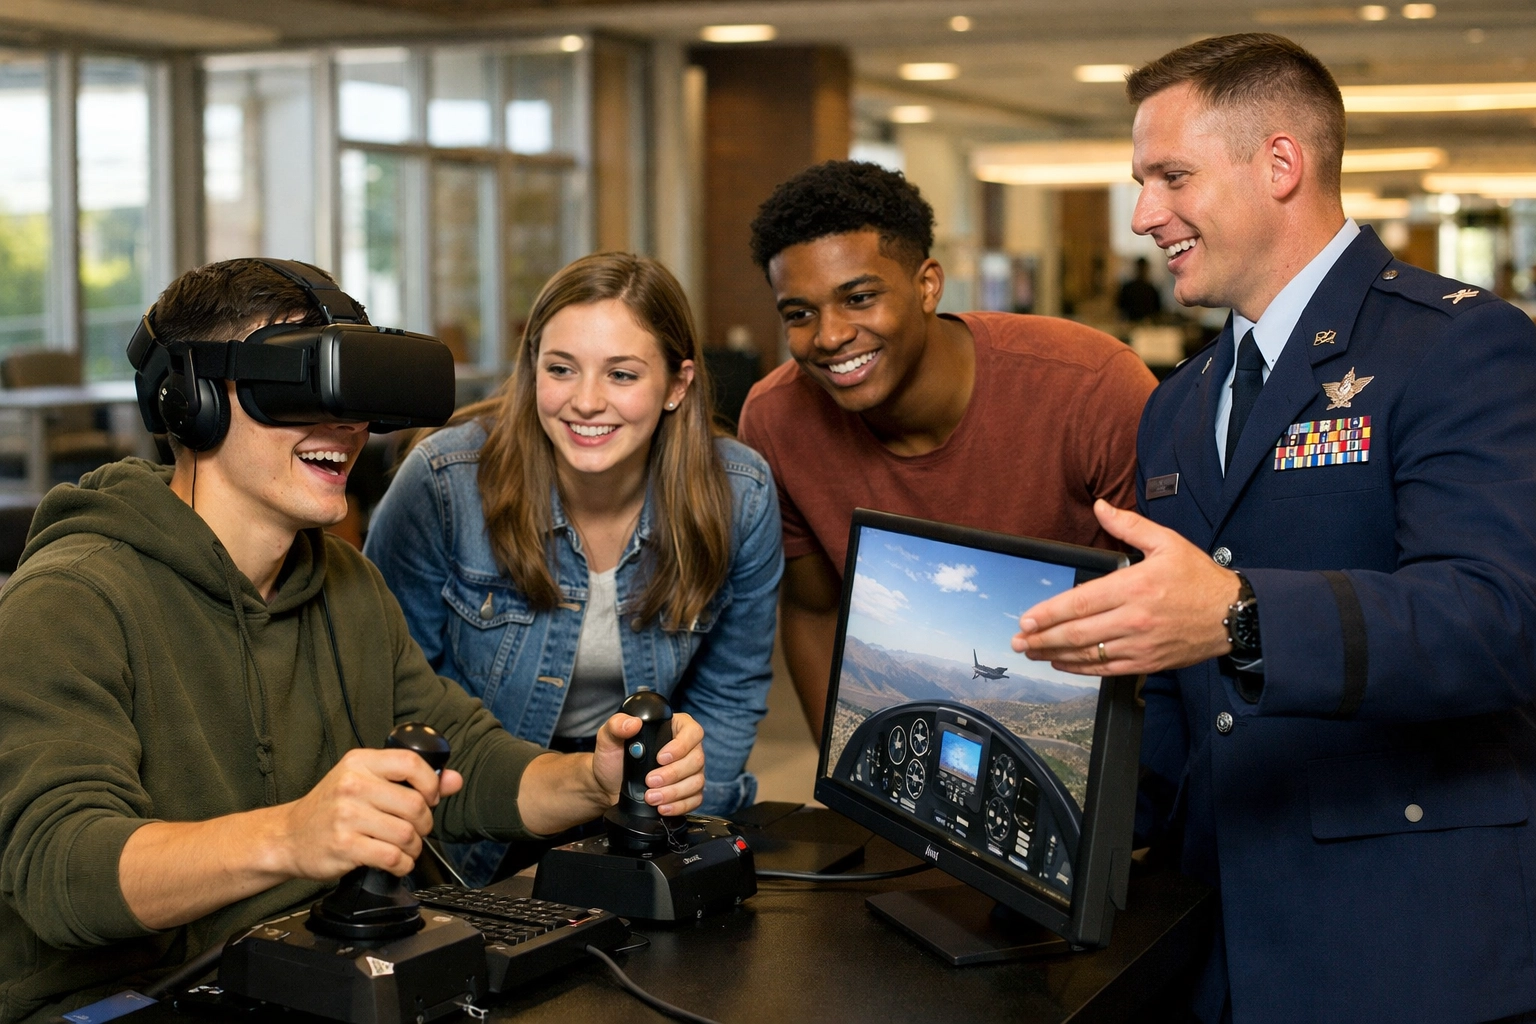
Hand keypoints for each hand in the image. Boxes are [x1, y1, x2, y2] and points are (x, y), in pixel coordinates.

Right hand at [275, 747, 462, 879]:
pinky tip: (397, 862)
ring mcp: (346, 816)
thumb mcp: (366, 782)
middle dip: (425, 824)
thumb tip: (454, 780)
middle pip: (414, 805)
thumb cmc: (331, 808)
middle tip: (416, 830)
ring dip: (415, 848)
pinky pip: (391, 857)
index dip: (430, 784)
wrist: (287, 837)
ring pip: (406, 833)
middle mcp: (352, 785)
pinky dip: (402, 864)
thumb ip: (411, 780)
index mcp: (360, 762)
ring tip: (406, 848)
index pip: (411, 763)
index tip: (431, 798)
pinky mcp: (343, 845)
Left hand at [593, 710, 705, 816]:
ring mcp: (689, 771)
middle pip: (697, 759)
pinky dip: (679, 806)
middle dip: (673, 773)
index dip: (682, 745)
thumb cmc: (612, 759)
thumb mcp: (608, 738)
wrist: (609, 787)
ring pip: (697, 781)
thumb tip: (633, 723)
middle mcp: (686, 748)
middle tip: (650, 781)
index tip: (660, 758)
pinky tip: (663, 808)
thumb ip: (616, 725)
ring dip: (674, 792)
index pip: (692, 731)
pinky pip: (695, 799)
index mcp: (673, 728)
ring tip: (651, 797)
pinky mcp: (688, 792)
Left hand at [1011, 500, 1240, 675]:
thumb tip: (1100, 507)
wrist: (1234, 614)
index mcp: (1135, 587)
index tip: (1027, 618)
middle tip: (1018, 640)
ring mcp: (1140, 644)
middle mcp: (1134, 618)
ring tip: (1032, 652)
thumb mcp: (1167, 542)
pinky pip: (1106, 669)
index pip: (1081, 602)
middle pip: (1077, 632)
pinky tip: (1062, 663)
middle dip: (1042, 638)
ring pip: (1088, 654)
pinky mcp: (1147, 662)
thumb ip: (1128, 526)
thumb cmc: (1199, 578)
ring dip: (1054, 655)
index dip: (1049, 613)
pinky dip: (1080, 668)